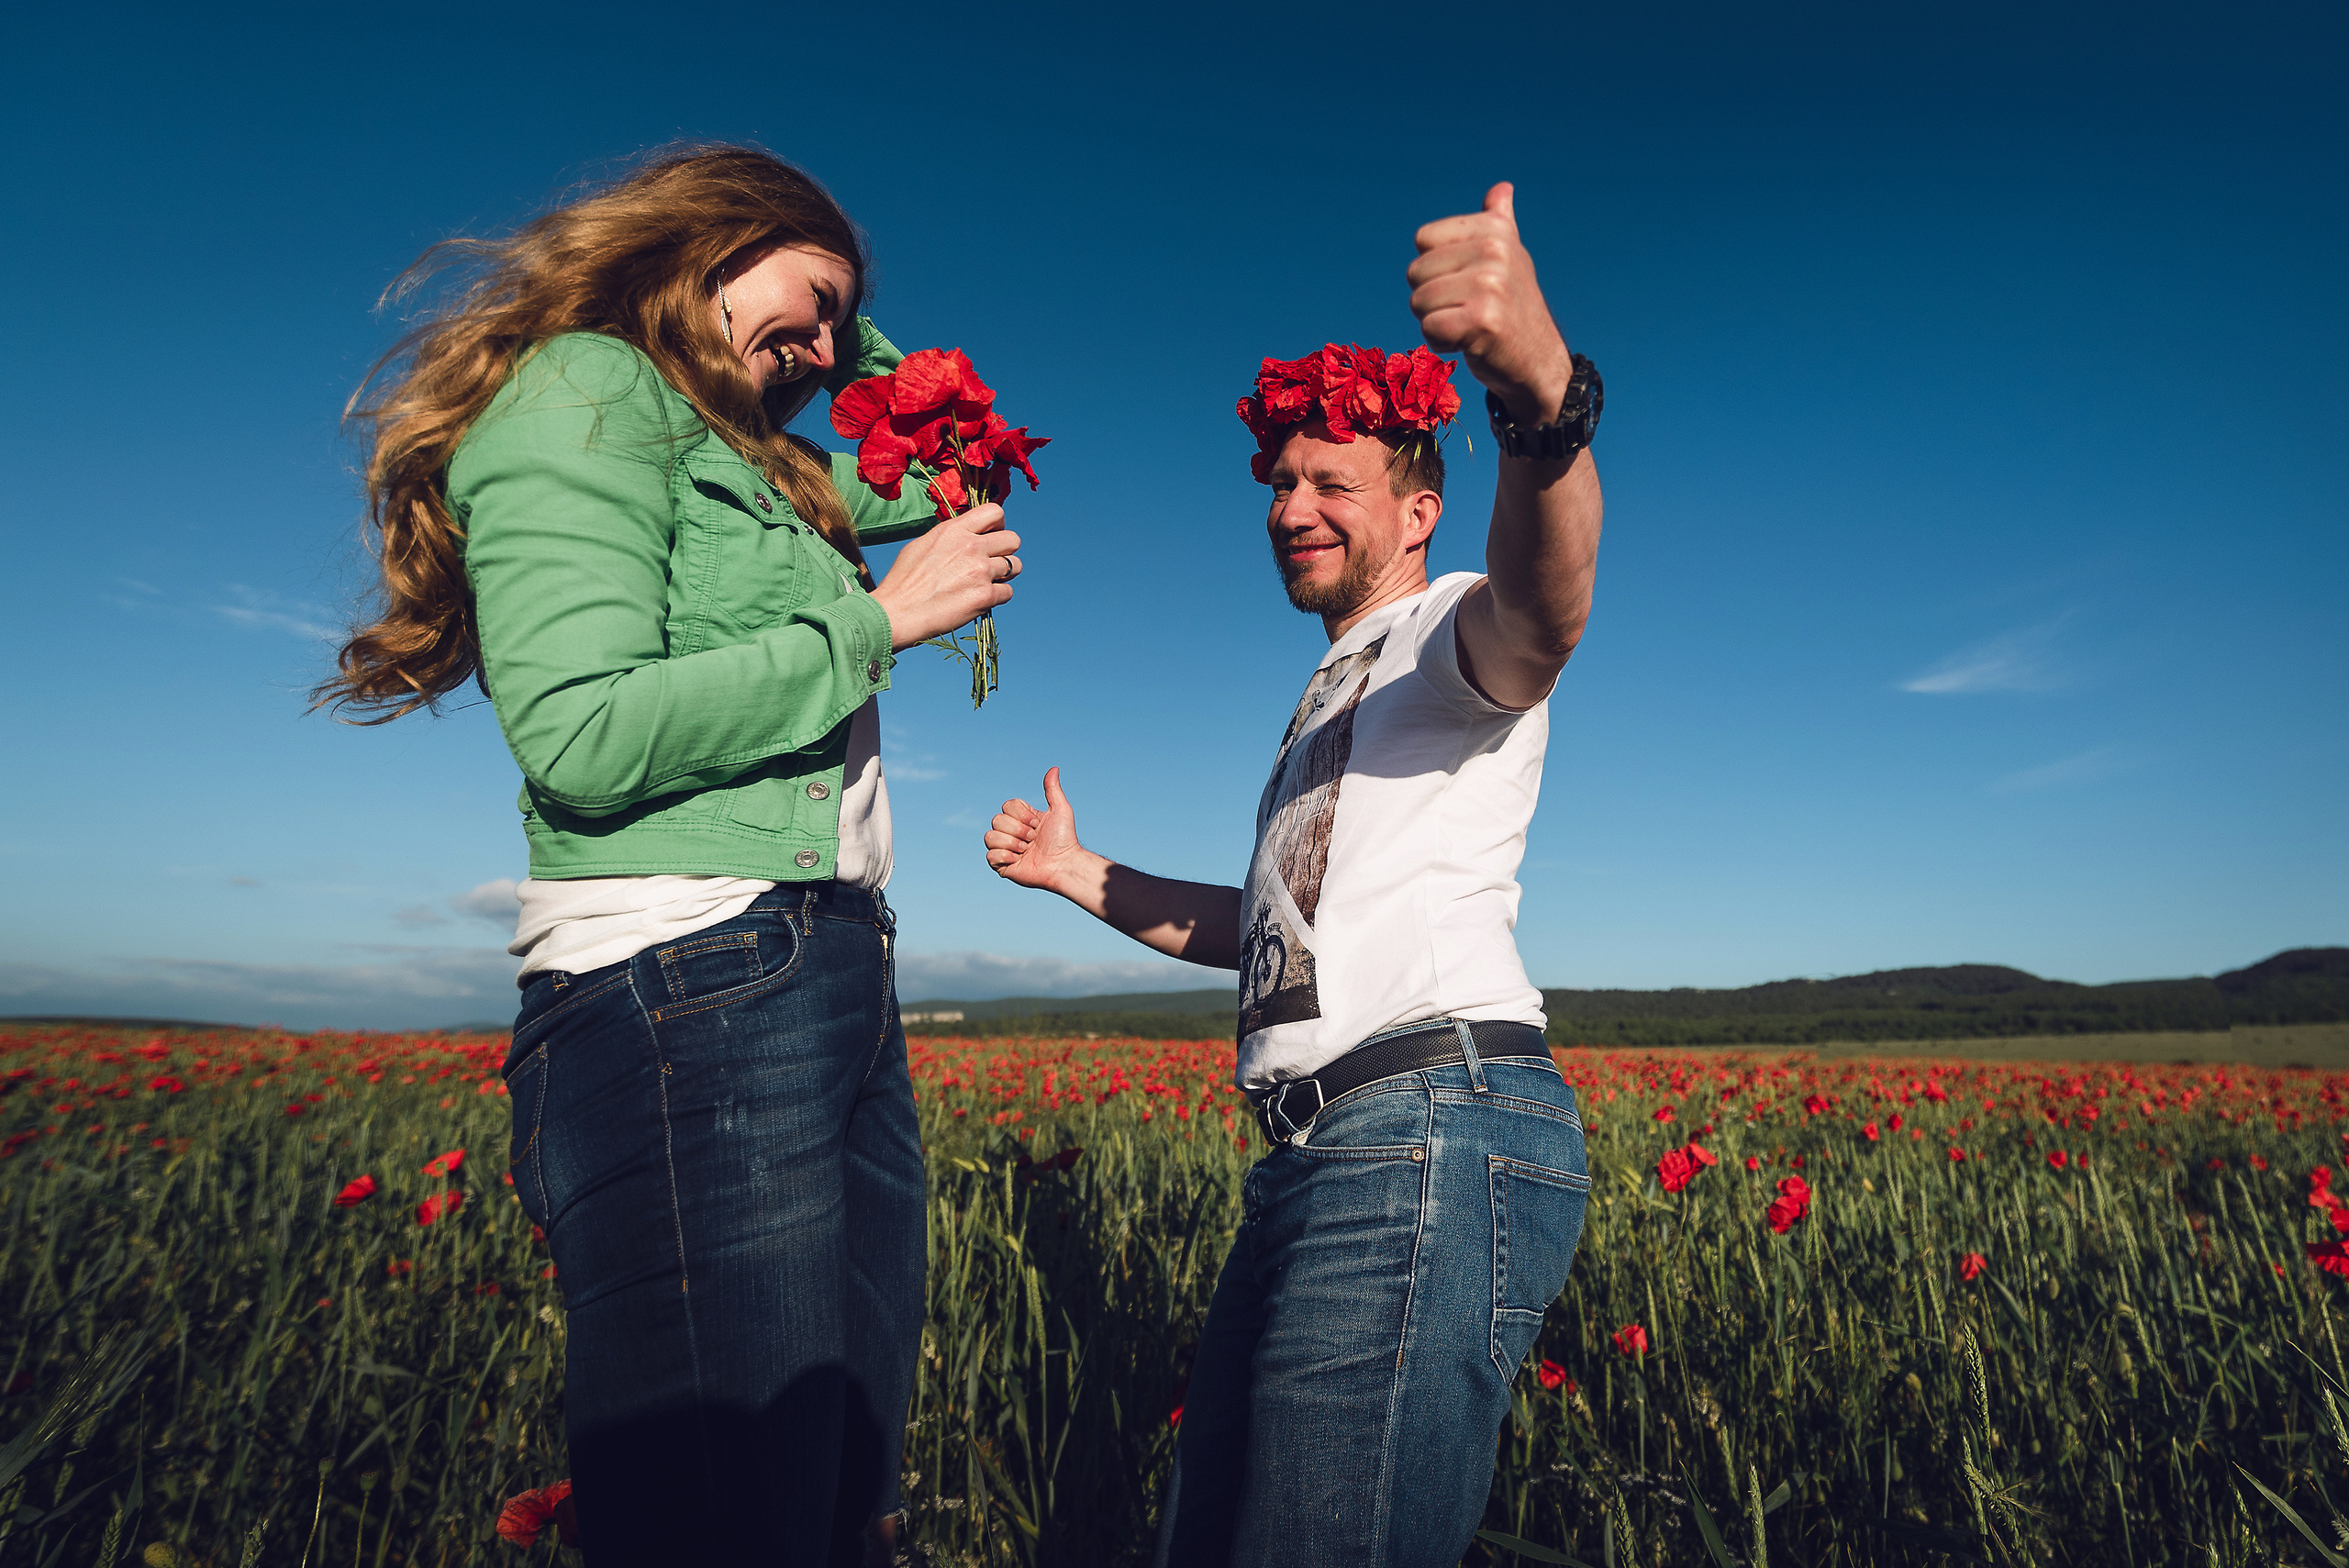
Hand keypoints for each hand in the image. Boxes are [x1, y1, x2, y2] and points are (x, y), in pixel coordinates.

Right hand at [869, 503, 1020, 649]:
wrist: (897, 612)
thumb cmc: (904, 581)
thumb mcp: (922, 544)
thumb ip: (950, 536)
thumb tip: (966, 535)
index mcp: (954, 530)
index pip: (995, 512)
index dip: (998, 525)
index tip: (991, 537)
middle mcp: (971, 546)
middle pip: (1013, 540)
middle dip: (1006, 551)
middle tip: (992, 563)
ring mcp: (980, 571)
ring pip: (1016, 566)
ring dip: (1004, 575)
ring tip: (985, 582)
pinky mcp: (985, 596)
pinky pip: (1008, 592)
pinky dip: (997, 597)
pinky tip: (979, 600)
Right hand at [984, 767, 1092, 894]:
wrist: (1063, 864)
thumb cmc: (1064, 839)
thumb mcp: (1060, 810)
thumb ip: (1052, 789)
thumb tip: (1054, 768)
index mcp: (1021, 819)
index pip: (1006, 806)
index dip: (1021, 814)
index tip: (1037, 823)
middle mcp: (1011, 833)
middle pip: (996, 820)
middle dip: (1018, 829)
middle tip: (1034, 839)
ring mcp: (1005, 849)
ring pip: (989, 836)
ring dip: (1011, 843)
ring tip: (1026, 850)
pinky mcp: (1002, 866)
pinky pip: (989, 855)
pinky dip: (1005, 856)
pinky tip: (1019, 860)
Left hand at [1407, 182, 1572, 425]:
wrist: (1538, 362)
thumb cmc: (1513, 308)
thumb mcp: (1511, 256)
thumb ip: (1499, 221)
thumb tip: (1502, 188)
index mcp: (1495, 230)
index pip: (1423, 238)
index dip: (1435, 267)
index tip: (1466, 281)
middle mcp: (1495, 251)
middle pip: (1416, 272)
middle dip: (1433, 299)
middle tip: (1468, 309)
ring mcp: (1490, 285)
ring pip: (1418, 302)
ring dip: (1436, 322)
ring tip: (1470, 325)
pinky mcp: (1482, 321)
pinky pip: (1429, 329)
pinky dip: (1441, 343)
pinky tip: (1469, 343)